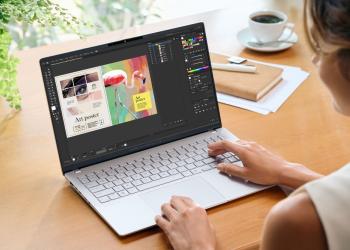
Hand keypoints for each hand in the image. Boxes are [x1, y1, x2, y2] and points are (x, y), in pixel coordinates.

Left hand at [155, 196, 215, 249]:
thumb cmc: (206, 243)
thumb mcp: (209, 226)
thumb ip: (201, 218)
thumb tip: (197, 217)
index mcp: (197, 210)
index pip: (186, 199)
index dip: (182, 199)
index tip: (179, 200)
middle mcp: (186, 212)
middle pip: (174, 200)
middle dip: (172, 202)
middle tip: (171, 204)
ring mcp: (176, 219)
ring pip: (165, 207)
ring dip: (165, 208)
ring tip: (164, 210)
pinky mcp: (169, 228)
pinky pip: (159, 220)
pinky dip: (158, 219)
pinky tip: (158, 219)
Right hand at [208, 140, 322, 188]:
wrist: (283, 171)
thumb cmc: (266, 173)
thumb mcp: (245, 174)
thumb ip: (231, 169)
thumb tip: (220, 167)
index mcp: (243, 150)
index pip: (225, 144)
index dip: (215, 146)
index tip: (209, 148)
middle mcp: (248, 145)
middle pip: (230, 143)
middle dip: (220, 147)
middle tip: (213, 153)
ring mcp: (255, 145)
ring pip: (237, 143)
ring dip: (228, 147)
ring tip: (223, 153)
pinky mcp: (259, 148)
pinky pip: (244, 144)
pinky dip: (236, 147)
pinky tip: (237, 152)